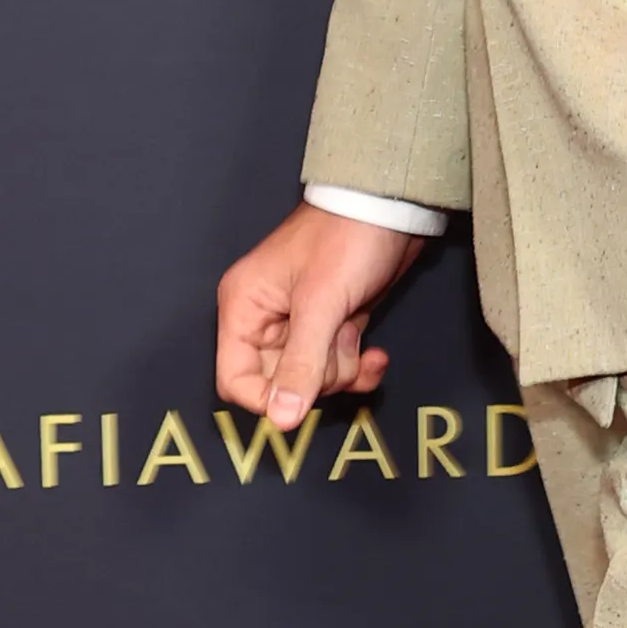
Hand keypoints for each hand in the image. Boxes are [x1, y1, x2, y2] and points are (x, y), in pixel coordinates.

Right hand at [215, 202, 425, 431]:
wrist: (392, 208)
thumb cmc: (347, 239)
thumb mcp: (321, 305)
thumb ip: (301, 364)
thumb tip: (282, 419)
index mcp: (244, 308)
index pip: (235, 379)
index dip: (267, 398)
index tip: (302, 399)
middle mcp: (265, 318)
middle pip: (277, 383)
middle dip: (315, 379)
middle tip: (339, 354)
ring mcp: (300, 323)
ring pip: (311, 378)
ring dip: (340, 370)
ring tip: (356, 338)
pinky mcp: (330, 324)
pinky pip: (335, 364)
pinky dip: (356, 366)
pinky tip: (376, 355)